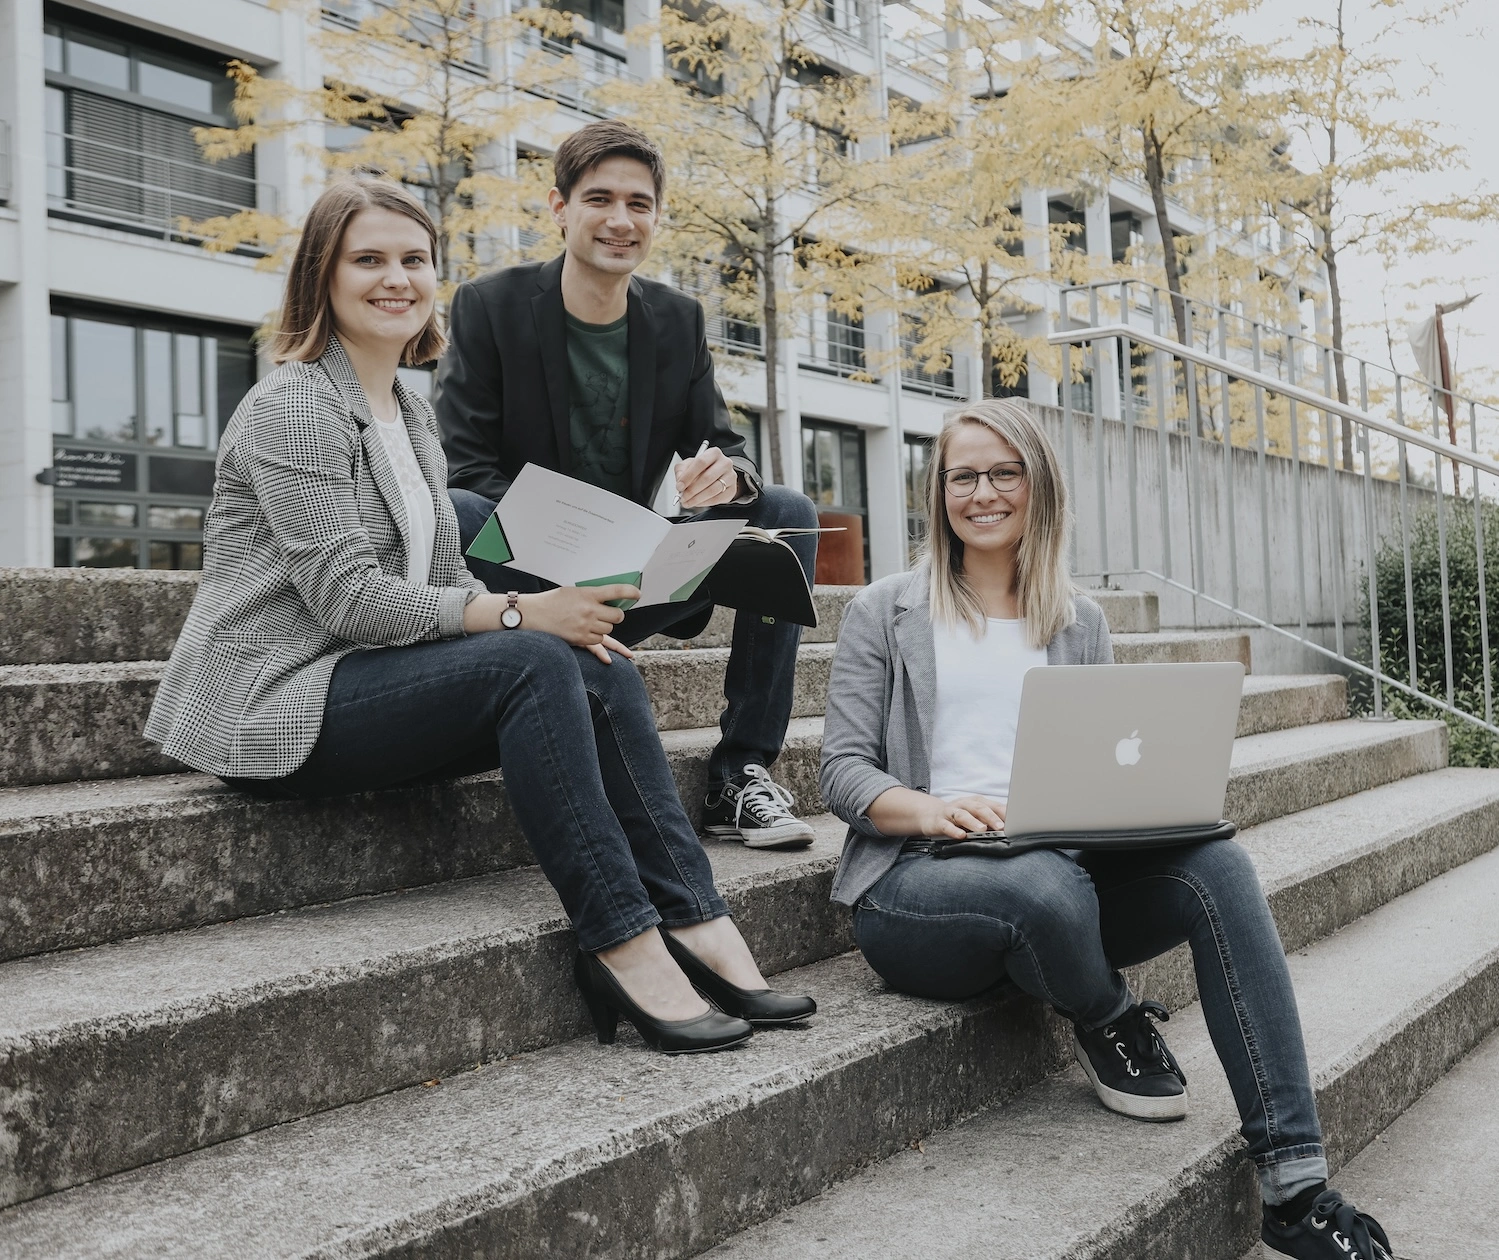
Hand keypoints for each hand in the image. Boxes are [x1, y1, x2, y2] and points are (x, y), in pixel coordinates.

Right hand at [464, 586, 638, 663]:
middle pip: (616, 616)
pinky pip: (598, 645)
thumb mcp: (572, 592)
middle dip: (614, 616)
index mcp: (588, 594)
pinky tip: (610, 660)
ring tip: (591, 624)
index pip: (616, 591)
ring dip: (604, 630)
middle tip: (609, 615)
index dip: (630, 592)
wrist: (531, 615)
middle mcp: (589, 610)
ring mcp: (585, 626)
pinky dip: (600, 648)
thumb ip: (591, 596)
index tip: (637, 594)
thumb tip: (609, 601)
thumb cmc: (551, 602)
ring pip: (608, 632)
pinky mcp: (580, 640)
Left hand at [676, 446, 740, 510]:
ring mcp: (730, 477)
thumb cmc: (702, 469)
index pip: (700, 463)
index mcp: (714, 453)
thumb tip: (680, 482)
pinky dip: (705, 503)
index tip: (679, 486)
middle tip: (682, 497)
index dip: (688, 476)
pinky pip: (717, 499)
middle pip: (707, 478)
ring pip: (712, 490)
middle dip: (692, 490)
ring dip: (697, 499)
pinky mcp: (732, 489)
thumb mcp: (689, 465)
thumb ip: (681, 471)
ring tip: (688, 502)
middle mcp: (725, 463)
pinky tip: (698, 502)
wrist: (717, 475)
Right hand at [915, 793, 1005, 839]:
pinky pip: (946, 825)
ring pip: (962, 815)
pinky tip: (960, 836)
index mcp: (976, 802)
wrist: (931, 815)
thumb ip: (992, 819)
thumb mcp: (976, 815)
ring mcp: (951, 812)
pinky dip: (953, 830)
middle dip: (991, 817)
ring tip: (982, 829)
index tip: (1016, 821)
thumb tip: (1014, 825)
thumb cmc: (960, 816)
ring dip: (973, 822)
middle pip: (979, 808)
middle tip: (1001, 827)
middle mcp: (964, 804)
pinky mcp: (939, 821)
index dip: (1004, 813)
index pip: (993, 805)